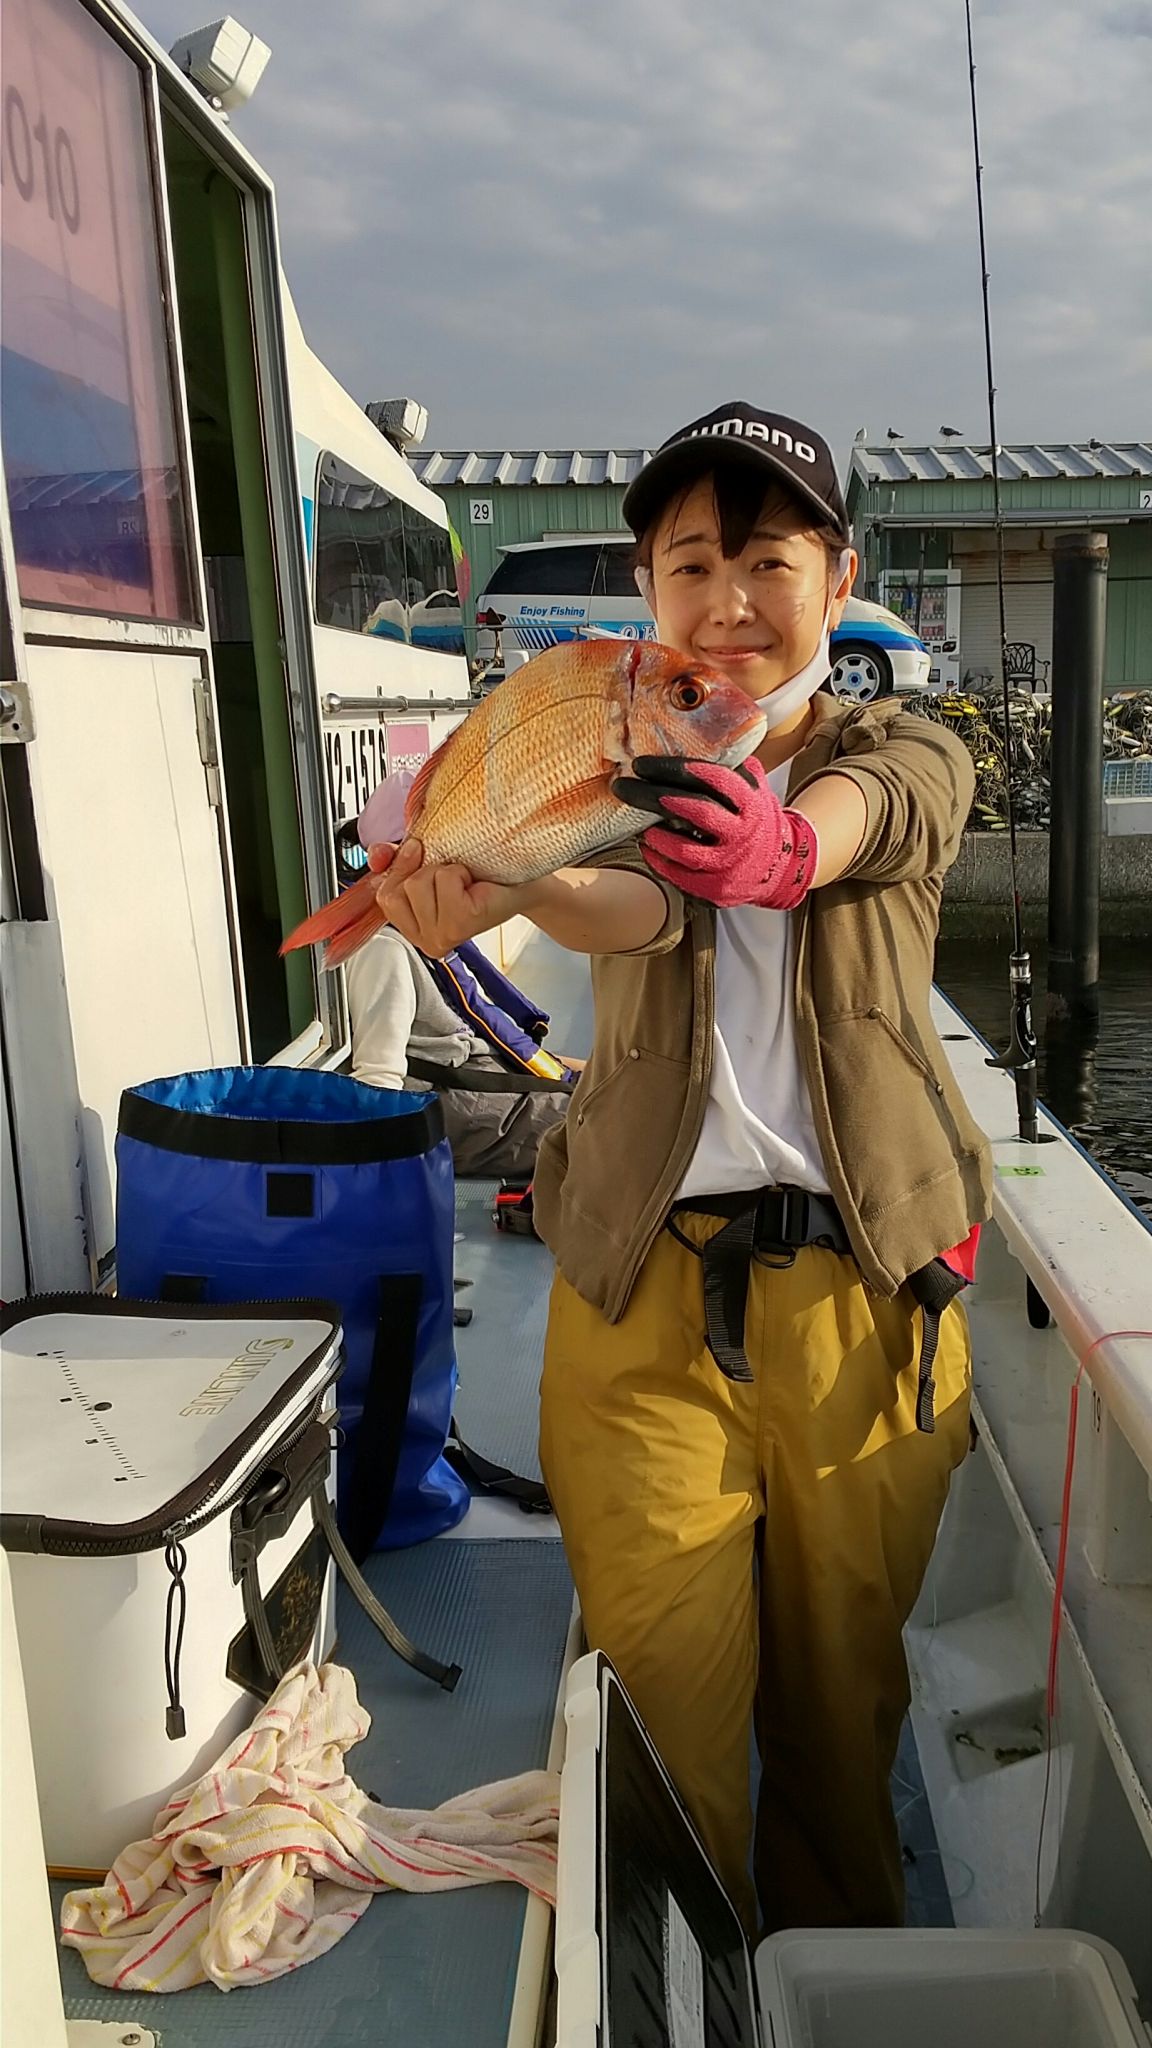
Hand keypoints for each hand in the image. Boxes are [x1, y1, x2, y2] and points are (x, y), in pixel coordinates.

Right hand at [367, 838, 531, 956]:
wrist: (521, 882)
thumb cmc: (479, 877)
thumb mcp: (427, 866)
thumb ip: (395, 862)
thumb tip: (377, 855)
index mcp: (414, 930)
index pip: (383, 898)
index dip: (398, 870)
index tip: (418, 855)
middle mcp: (426, 940)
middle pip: (397, 890)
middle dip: (423, 870)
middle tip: (451, 876)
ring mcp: (442, 936)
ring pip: (418, 883)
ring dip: (444, 871)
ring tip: (464, 883)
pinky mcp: (460, 924)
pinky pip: (443, 880)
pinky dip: (459, 872)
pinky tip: (473, 887)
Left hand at [609, 757, 818, 910]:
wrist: (781, 867)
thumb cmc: (756, 820)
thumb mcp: (756, 790)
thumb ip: (734, 767)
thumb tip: (704, 734)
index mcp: (751, 803)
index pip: (718, 780)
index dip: (682, 769)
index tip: (646, 764)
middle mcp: (741, 832)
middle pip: (697, 811)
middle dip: (655, 796)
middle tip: (624, 786)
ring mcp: (729, 862)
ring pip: (687, 850)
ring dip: (657, 836)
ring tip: (639, 825)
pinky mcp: (717, 887)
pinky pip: (682, 877)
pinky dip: (660, 863)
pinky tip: (648, 848)